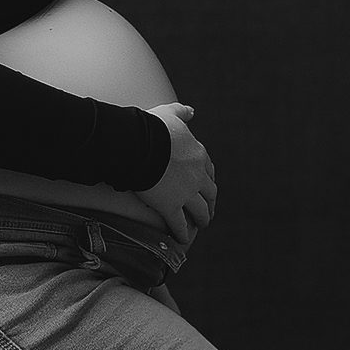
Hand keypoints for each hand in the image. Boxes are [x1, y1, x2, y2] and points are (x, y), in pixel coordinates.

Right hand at [135, 103, 216, 249]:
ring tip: (201, 225)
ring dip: (202, 219)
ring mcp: (186, 193)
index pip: (209, 171)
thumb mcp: (169, 114)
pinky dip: (182, 232)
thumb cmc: (152, 126)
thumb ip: (181, 112)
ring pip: (200, 211)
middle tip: (208, 209)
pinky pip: (180, 224)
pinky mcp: (170, 207)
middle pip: (210, 194)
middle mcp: (197, 176)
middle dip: (210, 203)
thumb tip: (192, 111)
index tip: (207, 186)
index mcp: (198, 154)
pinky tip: (181, 238)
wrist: (139, 144)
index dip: (208, 180)